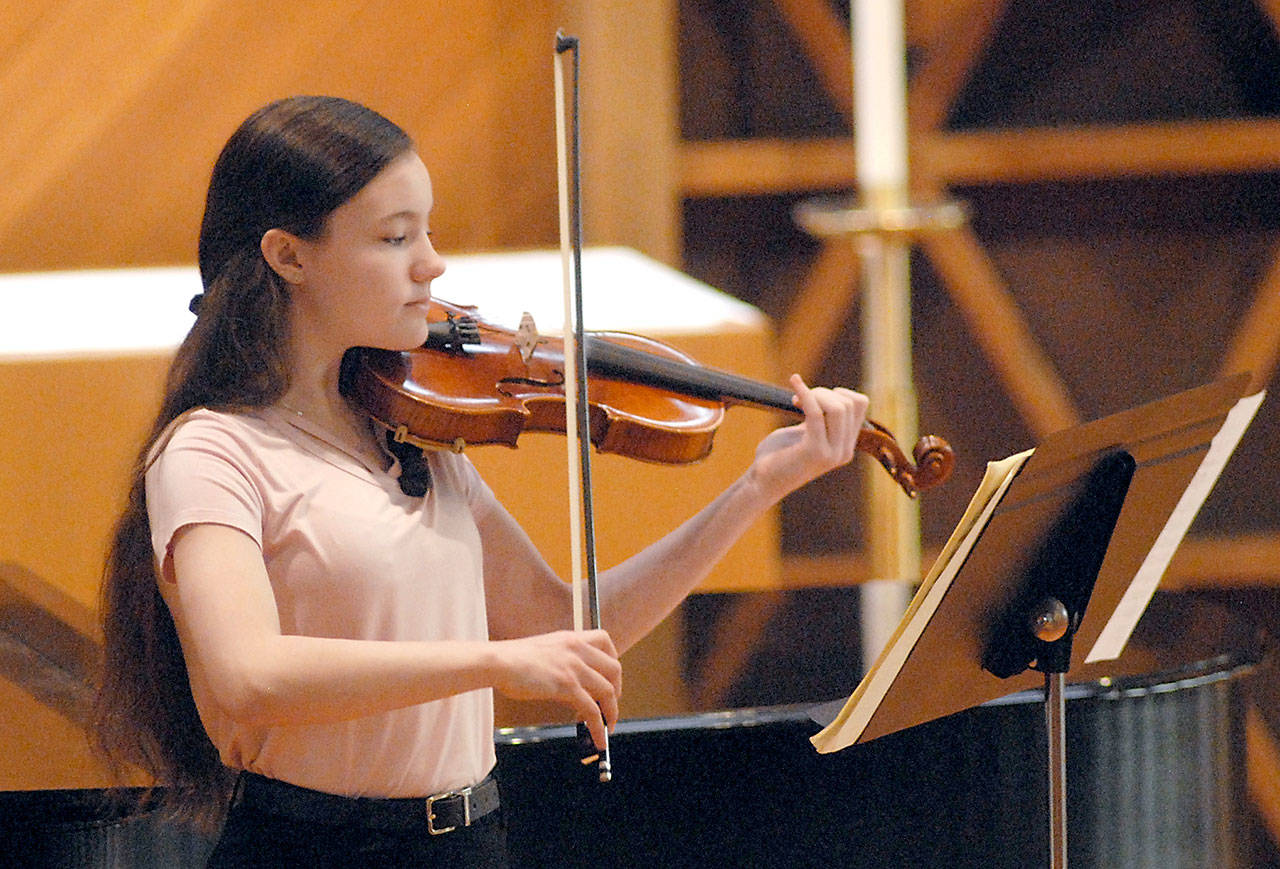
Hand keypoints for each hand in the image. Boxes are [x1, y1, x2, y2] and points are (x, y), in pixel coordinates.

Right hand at [490, 629, 620, 748]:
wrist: (498, 662)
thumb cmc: (512, 659)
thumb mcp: (544, 651)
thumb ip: (562, 662)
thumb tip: (573, 687)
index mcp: (571, 638)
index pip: (605, 640)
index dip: (612, 659)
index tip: (611, 676)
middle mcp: (577, 649)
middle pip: (614, 668)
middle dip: (617, 690)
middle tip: (610, 705)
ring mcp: (574, 667)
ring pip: (608, 691)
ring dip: (611, 712)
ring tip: (607, 727)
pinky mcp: (567, 685)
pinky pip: (592, 710)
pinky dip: (599, 726)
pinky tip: (597, 737)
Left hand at [749, 374, 869, 501]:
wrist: (762, 483)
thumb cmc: (779, 456)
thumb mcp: (807, 433)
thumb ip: (823, 419)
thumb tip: (831, 394)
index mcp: (845, 446)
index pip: (859, 404)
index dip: (837, 393)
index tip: (811, 399)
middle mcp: (844, 451)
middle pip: (849, 403)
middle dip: (823, 392)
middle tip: (797, 401)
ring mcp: (832, 453)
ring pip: (838, 407)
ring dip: (815, 394)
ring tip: (794, 401)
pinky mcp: (815, 451)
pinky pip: (816, 413)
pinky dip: (805, 393)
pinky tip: (794, 382)